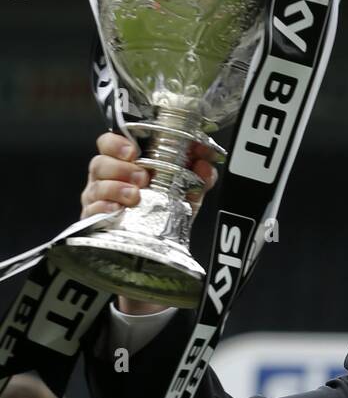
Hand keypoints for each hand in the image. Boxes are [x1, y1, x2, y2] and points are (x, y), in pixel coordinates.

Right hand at [81, 131, 217, 314]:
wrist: (152, 253)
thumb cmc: (160, 216)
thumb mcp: (183, 197)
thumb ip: (196, 180)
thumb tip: (206, 165)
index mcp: (123, 166)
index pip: (108, 145)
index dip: (116, 144)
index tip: (133, 151)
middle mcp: (105, 181)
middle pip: (99, 163)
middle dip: (120, 168)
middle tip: (141, 177)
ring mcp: (97, 202)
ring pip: (96, 186)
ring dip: (115, 188)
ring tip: (134, 196)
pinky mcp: (93, 223)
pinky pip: (91, 212)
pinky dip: (104, 209)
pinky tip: (117, 211)